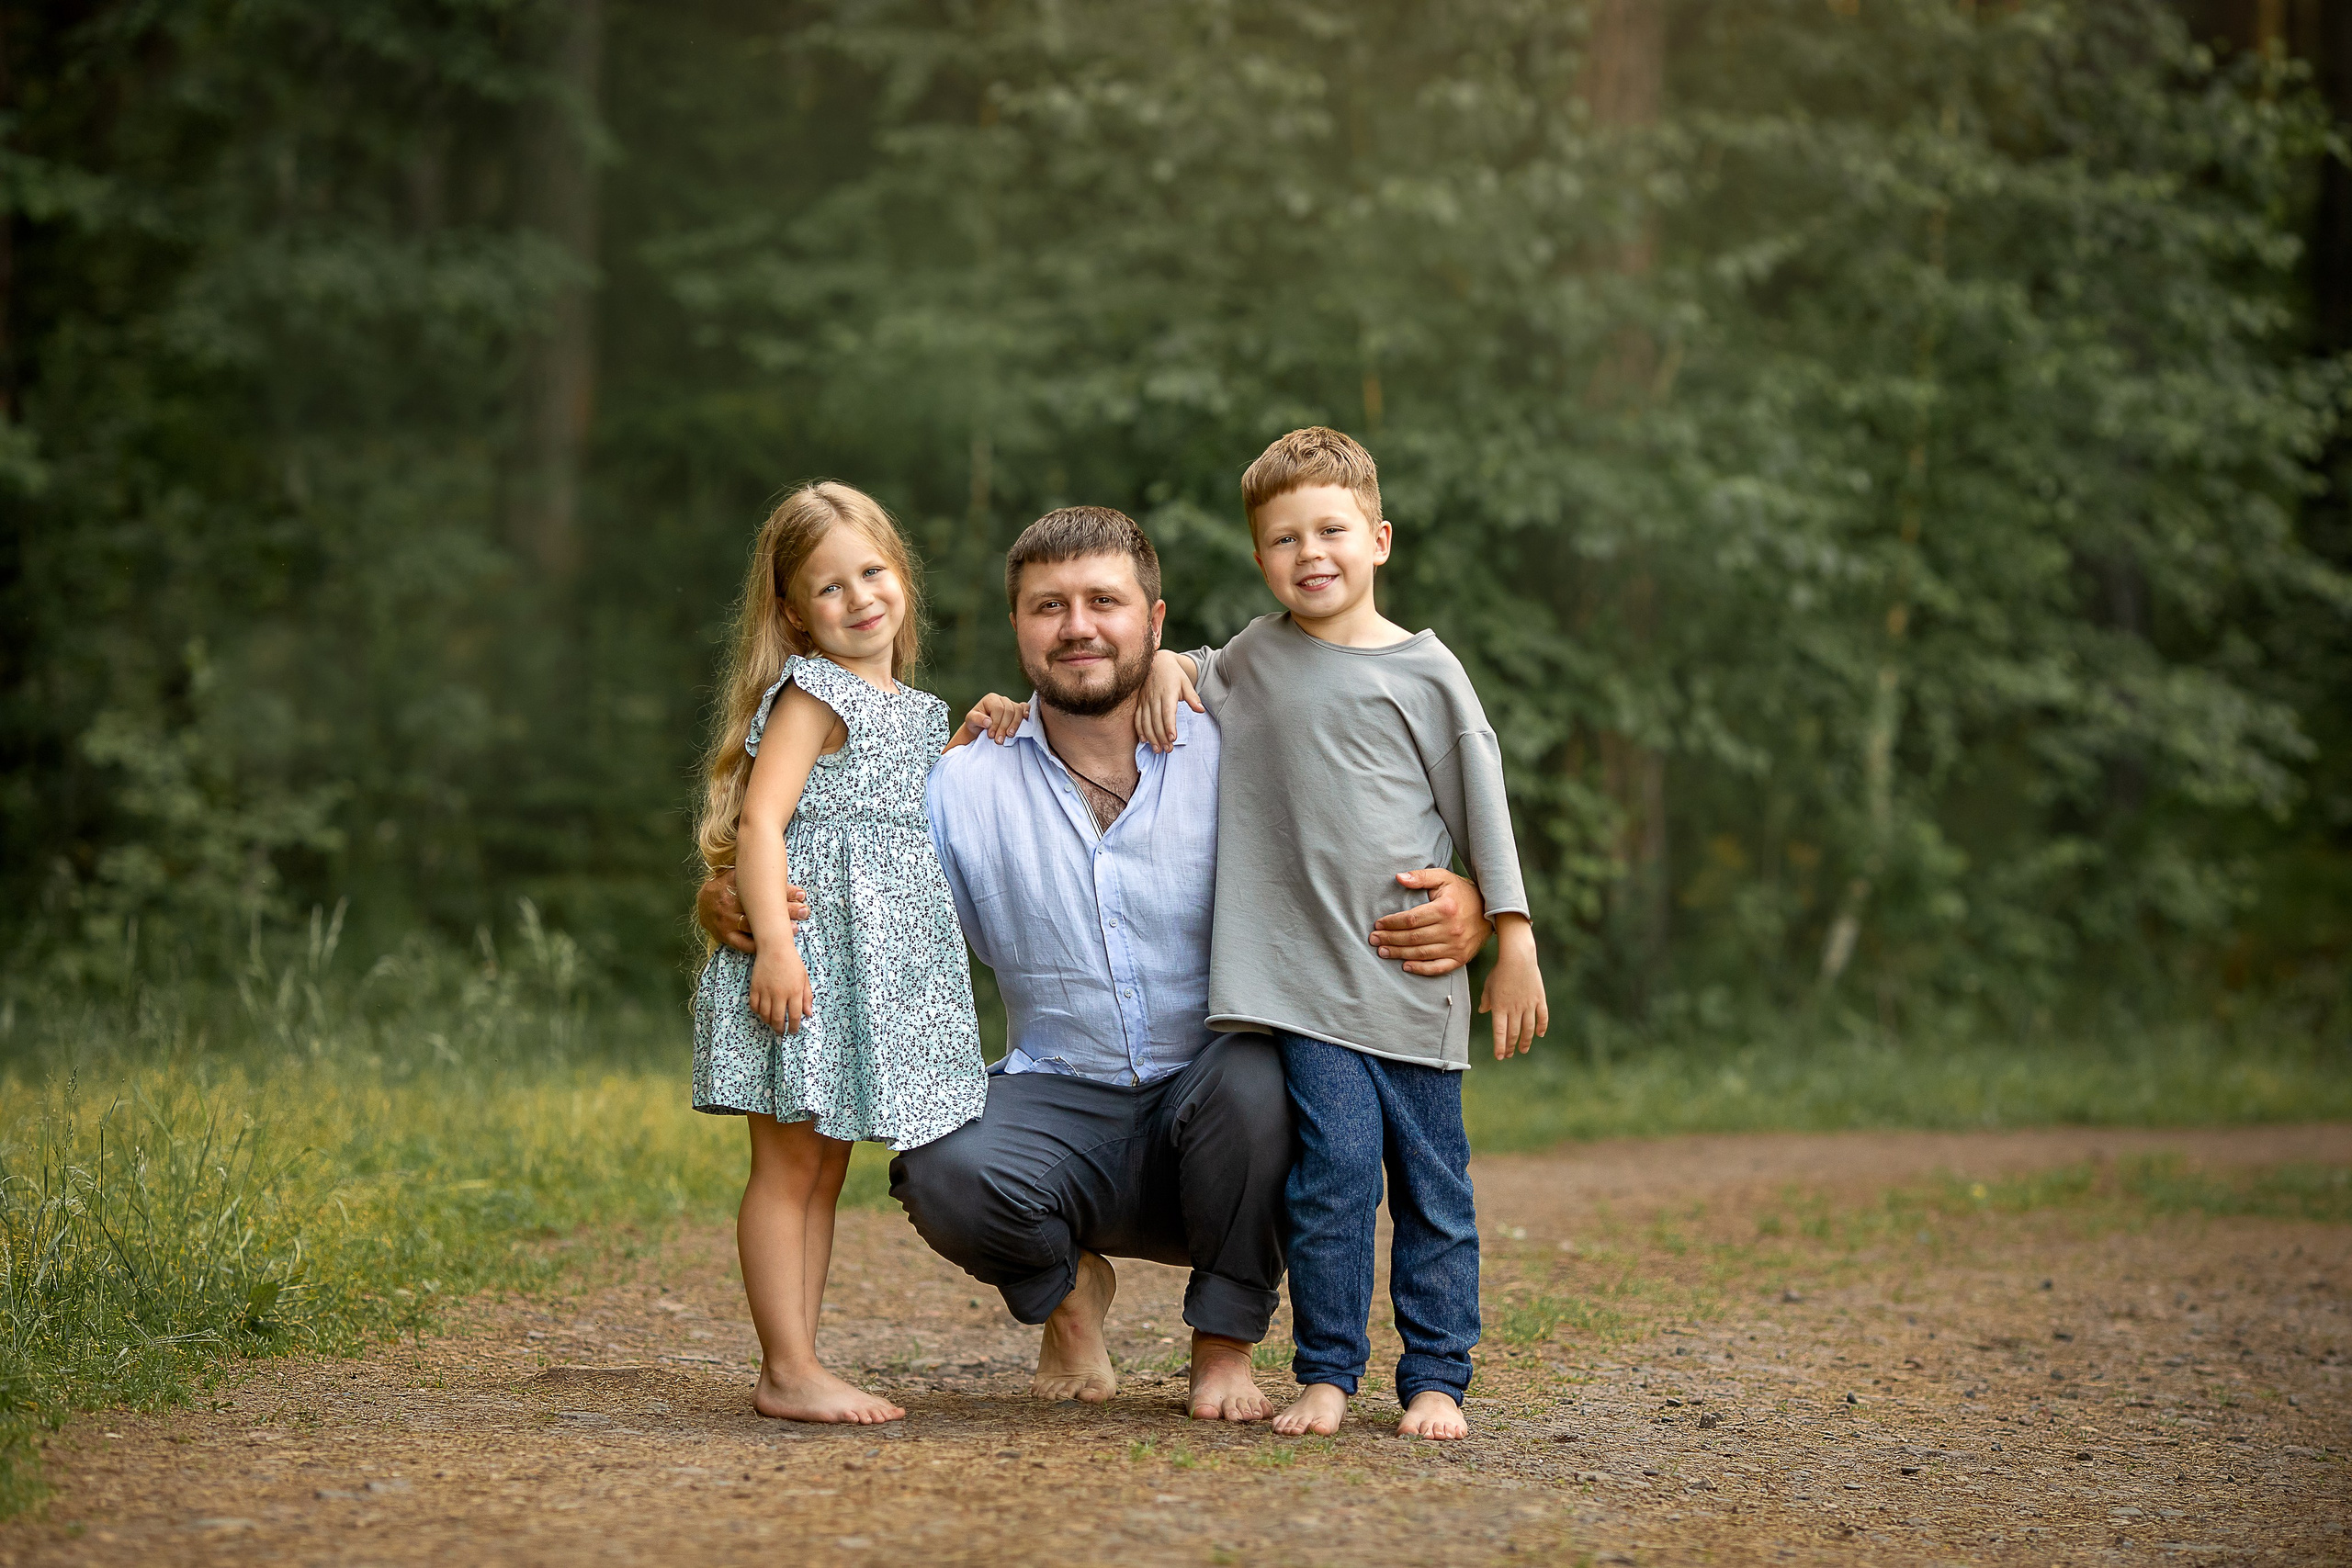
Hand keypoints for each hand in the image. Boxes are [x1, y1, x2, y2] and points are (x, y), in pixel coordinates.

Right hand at [695, 868, 809, 954]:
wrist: (702, 902)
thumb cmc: (728, 886)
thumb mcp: (739, 875)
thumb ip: (756, 876)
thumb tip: (784, 876)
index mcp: (733, 884)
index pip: (762, 888)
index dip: (783, 891)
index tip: (801, 895)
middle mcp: (729, 902)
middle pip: (760, 907)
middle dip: (785, 909)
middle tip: (804, 911)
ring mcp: (726, 920)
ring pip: (754, 926)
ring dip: (775, 928)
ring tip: (795, 929)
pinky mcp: (724, 934)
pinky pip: (743, 943)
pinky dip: (758, 944)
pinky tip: (774, 944)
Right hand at [749, 946, 815, 1034]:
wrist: (775, 948)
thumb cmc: (792, 962)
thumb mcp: (804, 978)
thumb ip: (807, 996)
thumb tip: (808, 1014)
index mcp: (794, 991)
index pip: (795, 1016)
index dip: (794, 1027)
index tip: (793, 1031)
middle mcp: (780, 993)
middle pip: (778, 1019)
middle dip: (780, 1029)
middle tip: (781, 1032)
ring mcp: (766, 991)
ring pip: (765, 1015)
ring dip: (769, 1022)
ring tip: (772, 1023)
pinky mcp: (755, 987)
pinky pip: (754, 1006)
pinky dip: (758, 1012)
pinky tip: (762, 1012)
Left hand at [947, 692, 1027, 750]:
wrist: (980, 729)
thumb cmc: (975, 724)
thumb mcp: (970, 721)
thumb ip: (977, 719)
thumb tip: (988, 722)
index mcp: (991, 699)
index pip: (997, 708)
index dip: (996, 722)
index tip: (991, 735)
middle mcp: (1002, 699)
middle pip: (1009, 710)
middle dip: (1004, 727)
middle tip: (999, 740)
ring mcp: (1011, 704)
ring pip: (1018, 711)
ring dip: (1015, 725)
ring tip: (1010, 736)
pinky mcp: (1018, 710)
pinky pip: (1025, 707)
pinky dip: (1026, 712)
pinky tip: (1026, 719)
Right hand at [1137, 650, 1201, 753]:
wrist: (1156, 662)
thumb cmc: (1173, 674)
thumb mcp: (1185, 682)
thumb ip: (1192, 697)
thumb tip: (1200, 710)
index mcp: (1167, 693)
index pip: (1168, 712)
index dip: (1169, 726)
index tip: (1173, 738)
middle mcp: (1154, 697)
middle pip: (1156, 720)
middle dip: (1161, 737)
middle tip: (1168, 750)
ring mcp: (1145, 700)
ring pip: (1145, 722)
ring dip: (1151, 737)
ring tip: (1157, 750)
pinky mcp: (1140, 702)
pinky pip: (1137, 718)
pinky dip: (1140, 730)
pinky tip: (1144, 741)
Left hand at [1369, 868, 1491, 975]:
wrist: (1492, 910)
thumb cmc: (1463, 893)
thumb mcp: (1443, 878)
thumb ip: (1420, 877)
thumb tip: (1398, 878)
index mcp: (1445, 909)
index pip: (1411, 919)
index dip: (1392, 923)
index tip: (1379, 924)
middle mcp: (1451, 929)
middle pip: (1413, 937)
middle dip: (1390, 939)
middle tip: (1374, 939)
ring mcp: (1456, 946)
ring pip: (1421, 953)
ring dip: (1399, 954)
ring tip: (1383, 951)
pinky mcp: (1461, 958)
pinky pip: (1437, 968)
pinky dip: (1421, 969)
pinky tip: (1406, 966)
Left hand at [1477, 914, 1547, 1059]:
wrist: (1518, 958)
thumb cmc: (1500, 970)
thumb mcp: (1489, 985)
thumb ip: (1486, 1000)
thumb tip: (1483, 1011)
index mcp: (1500, 1007)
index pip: (1500, 1032)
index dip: (1500, 1046)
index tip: (1500, 1056)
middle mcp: (1514, 1009)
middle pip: (1513, 1033)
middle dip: (1511, 1046)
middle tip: (1510, 1054)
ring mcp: (1528, 1005)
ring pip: (1528, 1029)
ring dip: (1526, 1041)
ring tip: (1523, 1049)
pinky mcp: (1539, 999)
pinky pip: (1542, 1017)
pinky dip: (1541, 1027)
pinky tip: (1539, 1034)